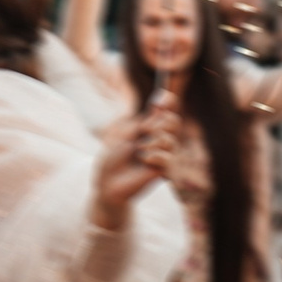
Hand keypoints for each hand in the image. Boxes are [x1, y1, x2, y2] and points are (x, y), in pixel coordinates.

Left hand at [94, 90, 179, 223]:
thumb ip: (143, 121)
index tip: (159, 99)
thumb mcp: (125, 134)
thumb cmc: (112, 158)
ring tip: (138, 151)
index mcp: (148, 128)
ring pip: (169, 139)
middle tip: (143, 131)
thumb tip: (159, 106)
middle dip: (159, 123)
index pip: (165, 110)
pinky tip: (144, 160)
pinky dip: (154, 156)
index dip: (167, 101)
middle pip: (173, 121)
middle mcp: (158, 139)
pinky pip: (168, 157)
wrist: (107, 182)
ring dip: (152, 142)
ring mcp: (162, 154)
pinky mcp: (164, 170)